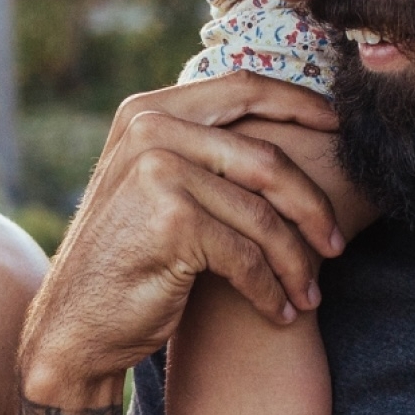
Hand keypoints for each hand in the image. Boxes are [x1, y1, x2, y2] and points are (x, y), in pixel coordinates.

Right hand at [16, 76, 345, 413]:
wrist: (74, 326)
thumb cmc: (129, 257)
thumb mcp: (157, 184)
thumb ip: (204, 149)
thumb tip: (290, 126)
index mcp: (148, 109)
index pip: (243, 88)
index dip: (299, 103)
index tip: (340, 128)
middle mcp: (150, 129)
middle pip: (265, 158)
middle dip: (312, 205)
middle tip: (337, 243)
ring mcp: (158, 171)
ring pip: (262, 215)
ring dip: (295, 262)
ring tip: (309, 292)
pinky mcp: (172, 220)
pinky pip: (246, 256)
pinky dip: (270, 289)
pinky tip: (279, 311)